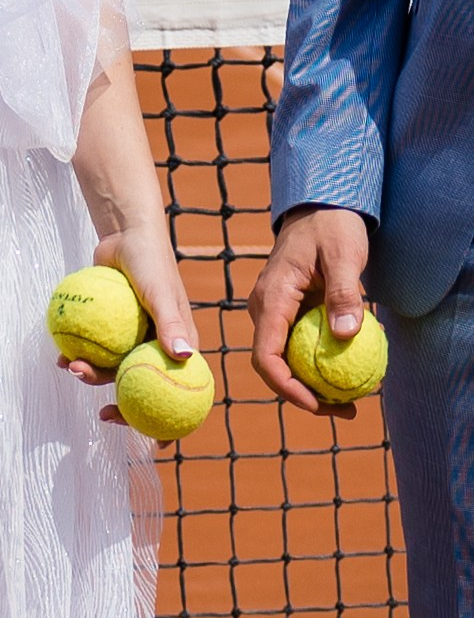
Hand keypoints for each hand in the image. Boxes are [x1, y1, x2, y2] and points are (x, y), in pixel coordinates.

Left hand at [57, 223, 197, 443]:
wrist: (124, 234)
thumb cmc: (150, 261)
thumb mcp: (161, 293)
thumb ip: (171, 324)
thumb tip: (184, 359)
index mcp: (178, 344)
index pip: (182, 388)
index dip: (174, 419)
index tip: (159, 444)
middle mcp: (156, 345)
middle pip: (142, 387)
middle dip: (123, 406)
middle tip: (102, 416)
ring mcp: (131, 338)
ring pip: (113, 371)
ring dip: (91, 376)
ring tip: (69, 367)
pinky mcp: (109, 329)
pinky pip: (94, 351)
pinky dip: (77, 356)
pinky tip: (60, 356)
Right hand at [248, 206, 368, 417]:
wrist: (320, 207)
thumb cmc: (332, 226)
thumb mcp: (344, 256)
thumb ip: (344, 294)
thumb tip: (346, 335)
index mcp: (271, 299)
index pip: (266, 356)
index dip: (287, 388)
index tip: (318, 405)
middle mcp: (264, 309)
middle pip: (275, 366)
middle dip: (306, 396)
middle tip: (348, 410)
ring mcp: (273, 312)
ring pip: (285, 360)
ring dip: (313, 384)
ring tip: (352, 400)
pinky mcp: (287, 312)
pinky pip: (297, 346)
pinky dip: (318, 364)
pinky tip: (348, 372)